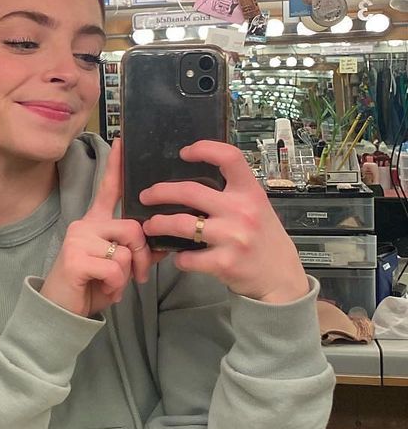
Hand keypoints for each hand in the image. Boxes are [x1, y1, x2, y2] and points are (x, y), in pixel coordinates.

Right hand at [40, 139, 154, 318]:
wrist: (62, 311)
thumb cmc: (91, 286)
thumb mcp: (118, 265)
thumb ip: (136, 250)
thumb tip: (161, 243)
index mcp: (94, 222)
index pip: (108, 189)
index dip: (117, 166)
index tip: (123, 140)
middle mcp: (84, 224)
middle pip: (132, 227)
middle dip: (144, 255)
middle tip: (140, 276)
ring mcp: (78, 239)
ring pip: (126, 249)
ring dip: (128, 273)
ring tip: (114, 285)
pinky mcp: (75, 257)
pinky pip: (114, 268)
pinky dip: (115, 286)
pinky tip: (102, 290)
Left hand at [139, 140, 309, 304]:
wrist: (281, 278)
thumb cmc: (264, 240)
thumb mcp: (257, 208)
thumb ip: (232, 194)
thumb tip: (193, 181)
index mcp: (250, 193)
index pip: (229, 158)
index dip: (204, 149)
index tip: (184, 152)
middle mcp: (242, 212)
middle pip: (190, 191)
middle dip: (160, 192)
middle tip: (147, 196)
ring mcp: (233, 238)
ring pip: (181, 224)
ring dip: (158, 224)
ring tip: (150, 225)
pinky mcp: (224, 263)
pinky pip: (187, 257)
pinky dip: (178, 257)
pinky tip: (178, 256)